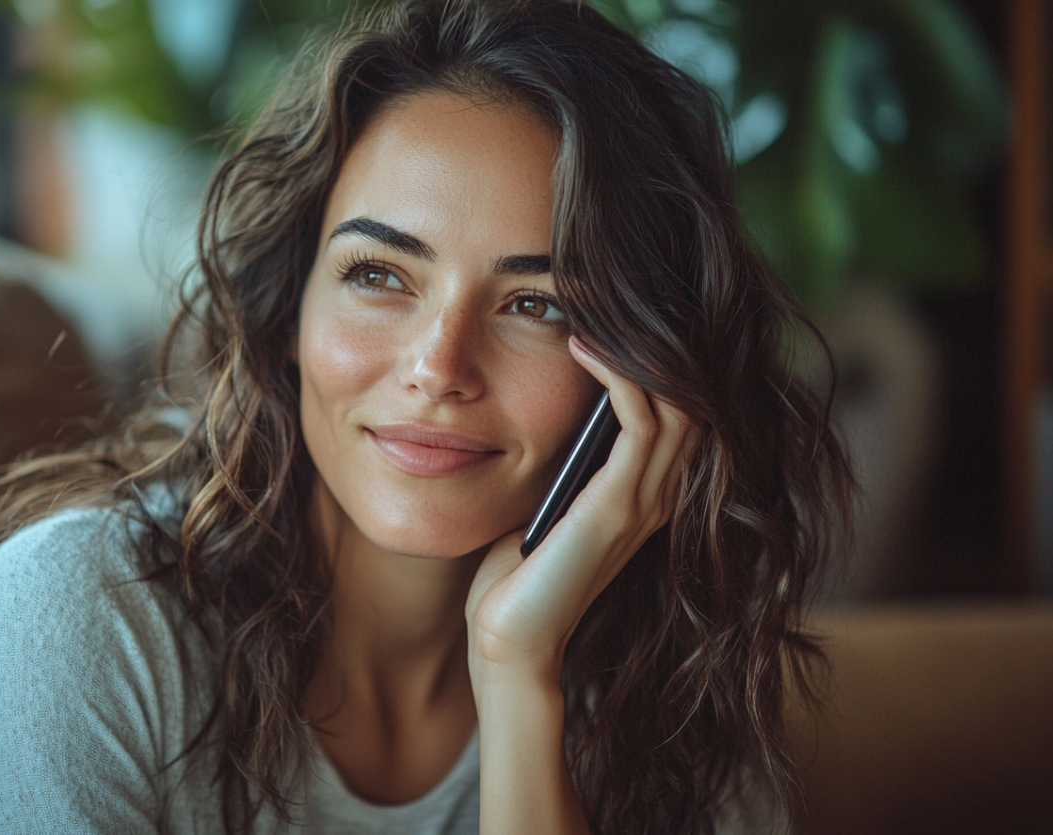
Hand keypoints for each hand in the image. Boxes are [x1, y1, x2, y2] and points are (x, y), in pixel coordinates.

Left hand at [465, 336, 696, 687]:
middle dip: (656, 342)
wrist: (508, 639)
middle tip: (610, 296)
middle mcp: (659, 494)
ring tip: (597, 310)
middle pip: (691, 396)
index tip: (610, 310)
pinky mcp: (618, 509)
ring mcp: (644, 502)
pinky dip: (618, 377)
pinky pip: (641, 422)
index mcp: (644, 491)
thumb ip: (563, 462)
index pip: (677, 406)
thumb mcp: (545, 500)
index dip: (653, 355)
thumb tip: (542, 401)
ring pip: (677, 401)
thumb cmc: (514, 573)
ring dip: (637, 350)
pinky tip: (583, 348)